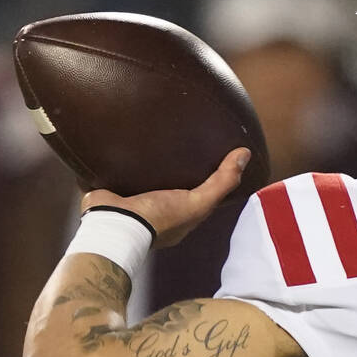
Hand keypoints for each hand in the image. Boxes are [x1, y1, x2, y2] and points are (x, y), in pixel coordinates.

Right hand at [79, 148, 250, 247]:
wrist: (114, 223)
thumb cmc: (161, 217)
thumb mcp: (200, 202)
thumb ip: (222, 181)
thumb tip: (245, 153)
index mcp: (179, 216)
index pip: (199, 195)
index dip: (208, 177)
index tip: (214, 152)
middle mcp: (157, 209)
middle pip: (171, 184)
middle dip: (176, 166)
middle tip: (183, 137)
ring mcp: (132, 200)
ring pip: (144, 176)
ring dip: (147, 161)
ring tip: (154, 133)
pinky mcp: (111, 189)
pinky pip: (118, 170)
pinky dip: (121, 159)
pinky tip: (124, 138)